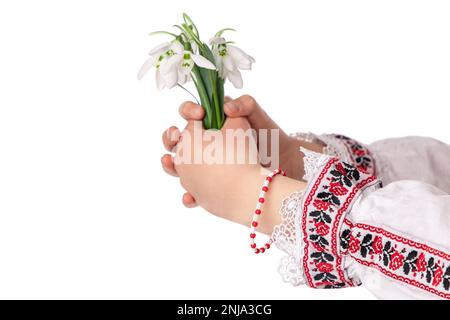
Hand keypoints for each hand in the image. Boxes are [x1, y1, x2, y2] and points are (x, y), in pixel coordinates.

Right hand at [161, 95, 322, 207]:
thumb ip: (244, 104)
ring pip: (179, 166)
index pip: (190, 113)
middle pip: (178, 140)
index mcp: (212, 123)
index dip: (189, 111)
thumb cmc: (269, 136)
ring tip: (170, 163)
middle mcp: (204, 144)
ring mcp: (205, 167)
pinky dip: (189, 196)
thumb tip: (226, 107)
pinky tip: (190, 197)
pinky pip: (194, 192)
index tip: (199, 115)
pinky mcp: (210, 186)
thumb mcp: (257, 116)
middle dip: (170, 137)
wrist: (283, 163)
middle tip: (175, 137)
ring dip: (170, 165)